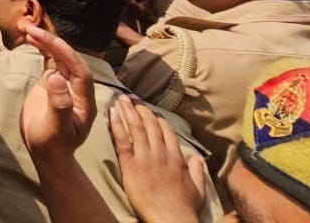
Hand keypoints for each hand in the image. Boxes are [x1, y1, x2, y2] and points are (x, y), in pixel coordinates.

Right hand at [19, 22, 96, 160]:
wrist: (46, 154)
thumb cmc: (52, 145)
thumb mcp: (56, 128)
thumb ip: (59, 104)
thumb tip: (56, 78)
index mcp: (85, 100)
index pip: (80, 71)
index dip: (68, 55)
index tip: (51, 42)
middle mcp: (77, 89)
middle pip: (69, 60)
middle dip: (53, 43)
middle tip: (33, 30)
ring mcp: (64, 85)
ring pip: (59, 58)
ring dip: (46, 43)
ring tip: (28, 30)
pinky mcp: (52, 84)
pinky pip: (49, 62)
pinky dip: (41, 50)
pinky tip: (31, 40)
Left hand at [110, 96, 205, 222]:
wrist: (170, 217)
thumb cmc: (183, 207)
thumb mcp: (197, 187)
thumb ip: (197, 170)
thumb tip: (196, 157)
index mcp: (176, 157)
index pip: (167, 131)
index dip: (157, 120)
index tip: (151, 112)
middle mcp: (161, 153)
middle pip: (150, 125)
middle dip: (140, 109)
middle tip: (131, 99)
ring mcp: (145, 157)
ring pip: (136, 128)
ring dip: (127, 111)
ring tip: (120, 99)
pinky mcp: (131, 164)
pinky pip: (122, 140)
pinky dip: (116, 125)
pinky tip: (111, 113)